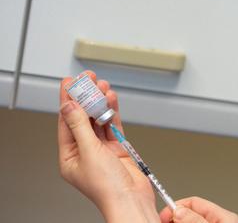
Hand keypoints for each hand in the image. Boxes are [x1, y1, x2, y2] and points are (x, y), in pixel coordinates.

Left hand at [58, 70, 157, 221]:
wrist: (131, 198)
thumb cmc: (108, 187)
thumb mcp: (89, 152)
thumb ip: (80, 126)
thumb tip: (69, 107)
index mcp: (69, 156)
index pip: (66, 122)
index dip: (68, 100)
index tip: (70, 83)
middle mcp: (85, 151)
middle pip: (83, 117)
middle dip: (86, 97)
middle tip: (88, 79)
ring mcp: (102, 149)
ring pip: (98, 119)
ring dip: (100, 102)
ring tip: (102, 86)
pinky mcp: (118, 148)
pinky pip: (113, 125)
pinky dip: (112, 111)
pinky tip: (112, 99)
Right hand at [159, 197, 237, 222]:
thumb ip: (195, 220)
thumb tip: (179, 210)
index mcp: (225, 217)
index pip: (195, 202)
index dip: (177, 206)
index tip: (163, 214)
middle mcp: (220, 222)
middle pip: (191, 213)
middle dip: (176, 216)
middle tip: (162, 221)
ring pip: (191, 221)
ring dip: (178, 222)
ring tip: (167, 222)